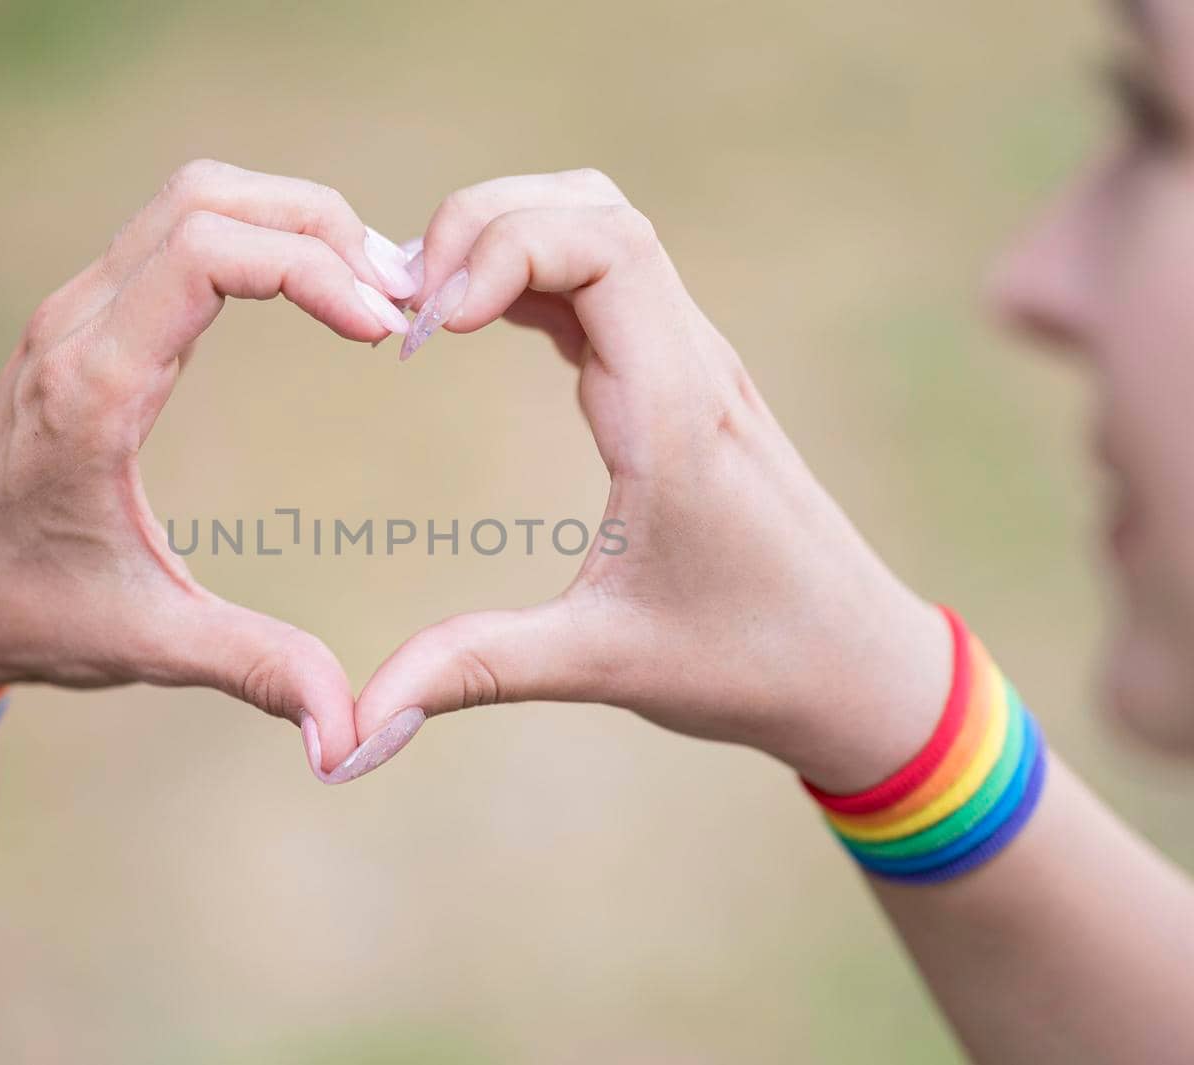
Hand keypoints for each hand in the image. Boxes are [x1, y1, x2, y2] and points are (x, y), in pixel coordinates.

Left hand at [0, 160, 416, 773]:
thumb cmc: (24, 612)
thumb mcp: (144, 644)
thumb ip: (253, 668)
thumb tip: (347, 733)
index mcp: (90, 392)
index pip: (207, 256)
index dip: (311, 269)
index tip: (379, 331)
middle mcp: (75, 328)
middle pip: (208, 199)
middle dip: (318, 227)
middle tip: (394, 299)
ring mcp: (74, 312)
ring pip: (193, 199)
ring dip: (289, 222)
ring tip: (367, 290)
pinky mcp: (85, 317)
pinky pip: (176, 232)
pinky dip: (255, 237)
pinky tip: (310, 291)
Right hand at [355, 170, 949, 791]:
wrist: (857, 662)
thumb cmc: (747, 659)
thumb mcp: (601, 664)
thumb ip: (472, 670)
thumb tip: (353, 729)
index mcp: (677, 412)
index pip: (602, 246)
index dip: (497, 250)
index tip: (424, 330)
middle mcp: (692, 363)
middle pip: (592, 209)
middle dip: (483, 227)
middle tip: (405, 312)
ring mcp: (691, 361)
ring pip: (601, 227)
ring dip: (507, 239)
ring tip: (427, 313)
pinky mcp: (680, 377)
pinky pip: (603, 279)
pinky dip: (529, 272)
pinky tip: (473, 325)